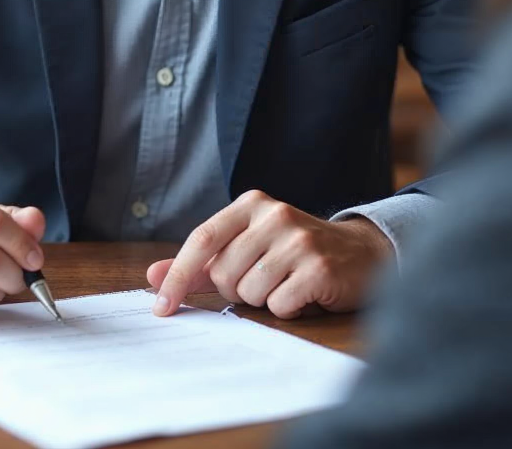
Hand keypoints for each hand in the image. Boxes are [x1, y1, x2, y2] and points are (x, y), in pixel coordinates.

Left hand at [147, 190, 392, 318]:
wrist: (360, 254)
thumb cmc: (293, 253)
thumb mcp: (247, 247)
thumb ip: (200, 263)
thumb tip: (151, 275)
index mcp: (251, 204)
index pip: (202, 239)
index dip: (178, 275)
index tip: (160, 307)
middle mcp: (274, 214)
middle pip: (224, 274)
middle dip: (237, 289)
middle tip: (265, 279)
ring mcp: (299, 239)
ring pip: (250, 293)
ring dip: (264, 300)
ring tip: (286, 283)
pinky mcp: (319, 267)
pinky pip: (280, 306)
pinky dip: (288, 308)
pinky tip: (304, 293)